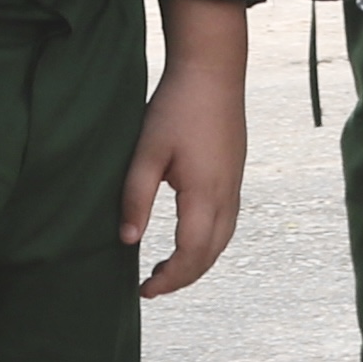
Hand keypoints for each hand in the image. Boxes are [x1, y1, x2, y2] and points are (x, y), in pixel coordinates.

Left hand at [121, 0, 249, 297]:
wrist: (214, 72)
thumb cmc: (176, 108)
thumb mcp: (146, 152)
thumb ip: (135, 198)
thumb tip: (127, 241)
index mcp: (204, 193)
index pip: (191, 253)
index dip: (169, 278)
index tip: (143, 289)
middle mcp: (227, 196)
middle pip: (210, 254)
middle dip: (183, 278)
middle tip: (151, 288)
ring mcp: (235, 186)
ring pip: (223, 241)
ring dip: (198, 263)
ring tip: (168, 271)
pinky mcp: (235, 176)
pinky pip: (227, 224)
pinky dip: (209, 244)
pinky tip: (190, 240)